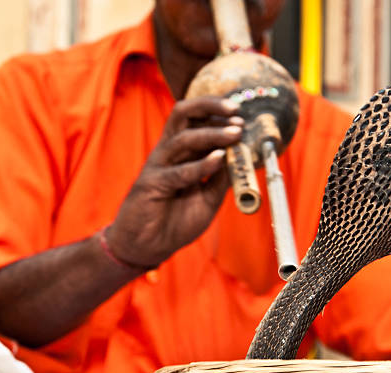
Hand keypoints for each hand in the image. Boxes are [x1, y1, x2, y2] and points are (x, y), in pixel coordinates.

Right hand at [105, 96, 242, 267]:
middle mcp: (168, 153)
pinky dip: (201, 165)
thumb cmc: (176, 221)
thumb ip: (221, 180)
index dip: (217, 112)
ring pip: (183, 139)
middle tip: (237, 114)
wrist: (149, 246)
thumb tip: (241, 159)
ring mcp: (158, 166)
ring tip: (235, 134)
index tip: (241, 115)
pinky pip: (179, 172)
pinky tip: (219, 159)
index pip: (195, 119)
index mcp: (180, 152)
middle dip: (211, 107)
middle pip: (184, 114)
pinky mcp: (151, 184)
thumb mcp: (208, 199)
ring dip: (212, 134)